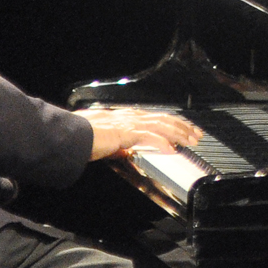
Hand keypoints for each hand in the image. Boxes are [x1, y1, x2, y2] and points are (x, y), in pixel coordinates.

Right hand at [76, 106, 201, 161]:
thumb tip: (125, 150)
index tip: (185, 129)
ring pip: (161, 125)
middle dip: (182, 127)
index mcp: (127, 116)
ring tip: (190, 141)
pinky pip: (149, 136)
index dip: (173, 123)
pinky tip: (171, 148)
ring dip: (178, 133)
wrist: (71, 134)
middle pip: (164, 119)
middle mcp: (131, 116)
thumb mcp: (106, 139)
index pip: (157, 117)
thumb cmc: (84, 136)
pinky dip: (162, 142)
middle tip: (196, 135)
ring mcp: (129, 123)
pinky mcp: (125, 132)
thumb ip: (118, 144)